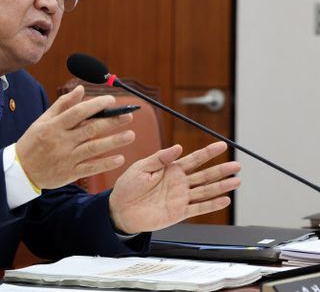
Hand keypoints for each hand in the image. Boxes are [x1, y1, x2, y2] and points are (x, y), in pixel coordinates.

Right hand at [16, 85, 135, 189]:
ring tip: (130, 135)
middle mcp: (61, 141)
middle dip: (111, 122)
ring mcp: (66, 158)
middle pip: (90, 129)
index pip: (78, 112)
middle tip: (128, 115)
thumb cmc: (33, 142)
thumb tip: (80, 88)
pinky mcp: (70, 173)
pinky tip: (120, 158)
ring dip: (114, 142)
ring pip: (93, 148)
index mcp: (54, 126)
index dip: (96, 105)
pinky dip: (105, 163)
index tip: (111, 100)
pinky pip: (91, 168)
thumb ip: (62, 104)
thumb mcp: (42, 121)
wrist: (21, 170)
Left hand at [108, 142, 240, 233]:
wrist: (120, 209)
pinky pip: (198, 208)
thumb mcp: (141, 167)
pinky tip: (224, 199)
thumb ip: (160, 158)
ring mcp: (181, 198)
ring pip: (205, 191)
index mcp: (171, 169)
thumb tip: (178, 147)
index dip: (208, 152)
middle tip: (237, 165)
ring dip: (221, 186)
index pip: (193, 159)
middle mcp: (179, 182)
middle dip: (221, 170)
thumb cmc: (128, 186)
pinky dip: (212, 204)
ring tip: (236, 181)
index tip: (222, 145)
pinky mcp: (179, 212)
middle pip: (205, 175)